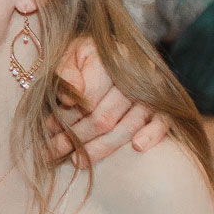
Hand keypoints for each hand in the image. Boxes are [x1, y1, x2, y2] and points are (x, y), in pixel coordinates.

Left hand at [49, 38, 170, 163]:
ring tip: (78, 161)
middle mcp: (135, 74)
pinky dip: (152, 135)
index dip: (67, 116)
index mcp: (110, 59)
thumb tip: (69, 99)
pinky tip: (137, 147)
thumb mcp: (71, 54)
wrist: (118, 52)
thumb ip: (65, 72)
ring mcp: (152, 92)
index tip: (49, 128)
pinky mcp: (164, 106)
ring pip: (127, 126)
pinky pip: (162, 123)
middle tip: (54, 150)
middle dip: (77, 137)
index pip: (88, 96)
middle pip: (104, 116)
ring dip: (101, 147)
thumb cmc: (89, 56)